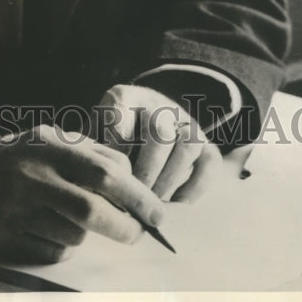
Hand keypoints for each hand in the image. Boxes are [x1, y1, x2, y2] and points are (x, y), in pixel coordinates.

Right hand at [0, 123, 165, 263]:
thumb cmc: (15, 159)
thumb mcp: (48, 140)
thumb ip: (89, 152)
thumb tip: (131, 178)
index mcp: (45, 147)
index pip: (102, 173)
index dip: (136, 196)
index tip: (156, 212)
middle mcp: (28, 177)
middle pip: (90, 211)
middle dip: (124, 227)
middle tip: (139, 233)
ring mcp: (11, 211)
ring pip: (73, 236)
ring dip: (85, 233)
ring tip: (69, 217)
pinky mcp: (0, 241)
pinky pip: (51, 254)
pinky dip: (61, 246)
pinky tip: (46, 229)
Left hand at [94, 84, 222, 201]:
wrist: (144, 118)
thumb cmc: (109, 134)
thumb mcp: (94, 131)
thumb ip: (93, 152)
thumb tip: (91, 187)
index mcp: (124, 97)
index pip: (120, 116)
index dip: (115, 150)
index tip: (109, 178)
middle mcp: (157, 103)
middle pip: (159, 132)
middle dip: (146, 172)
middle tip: (134, 200)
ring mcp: (184, 120)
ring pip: (188, 144)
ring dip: (170, 179)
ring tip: (153, 204)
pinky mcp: (205, 141)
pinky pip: (210, 161)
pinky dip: (195, 186)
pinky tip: (176, 203)